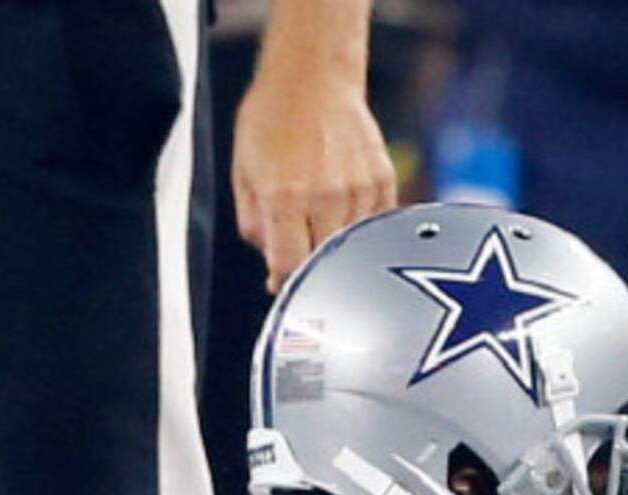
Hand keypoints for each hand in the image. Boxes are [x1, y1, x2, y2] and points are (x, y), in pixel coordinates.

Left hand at [233, 56, 396, 289]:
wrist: (312, 77)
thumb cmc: (271, 121)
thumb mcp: (243, 174)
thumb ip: (255, 227)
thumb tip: (274, 272)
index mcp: (284, 197)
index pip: (290, 268)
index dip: (285, 282)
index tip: (284, 283)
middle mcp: (326, 197)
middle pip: (326, 264)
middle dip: (312, 268)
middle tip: (303, 256)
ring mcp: (360, 190)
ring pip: (354, 249)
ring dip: (338, 247)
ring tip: (322, 221)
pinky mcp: (383, 182)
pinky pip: (376, 227)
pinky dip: (361, 229)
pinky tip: (344, 208)